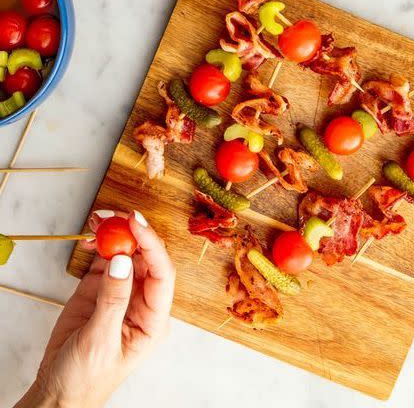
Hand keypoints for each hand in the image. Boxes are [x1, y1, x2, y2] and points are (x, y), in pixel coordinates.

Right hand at [17, 211, 174, 407]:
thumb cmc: (87, 379)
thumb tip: (123, 260)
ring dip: (115, 233)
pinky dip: (99, 243)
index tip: (136, 222)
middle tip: (114, 216)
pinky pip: (105, 258)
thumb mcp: (100, 342)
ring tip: (98, 221)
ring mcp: (121, 291)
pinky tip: (91, 234)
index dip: (152, 244)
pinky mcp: (100, 287)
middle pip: (146, 257)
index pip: (162, 273)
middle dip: (132, 232)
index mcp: (153, 319)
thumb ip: (112, 300)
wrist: (58, 391)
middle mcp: (142, 300)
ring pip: (126, 252)